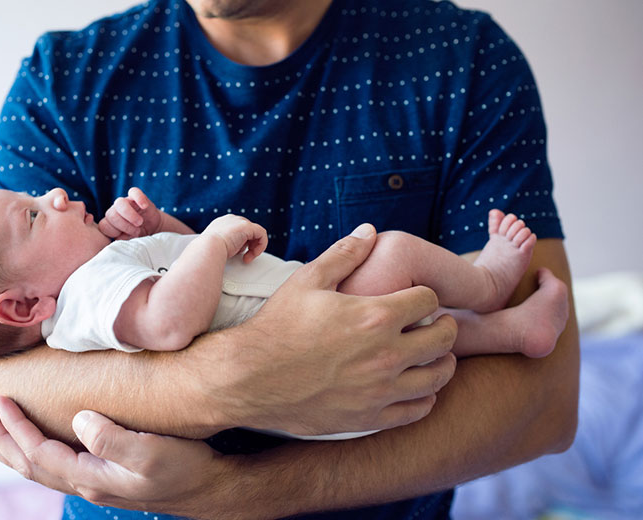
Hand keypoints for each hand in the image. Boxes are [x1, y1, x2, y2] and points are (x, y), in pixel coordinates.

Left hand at [0, 396, 228, 517]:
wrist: (210, 489)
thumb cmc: (185, 469)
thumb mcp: (152, 452)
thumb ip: (112, 438)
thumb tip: (79, 418)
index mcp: (91, 478)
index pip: (40, 453)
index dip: (16, 429)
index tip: (0, 402)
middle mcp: (88, 484)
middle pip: (32, 465)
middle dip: (4, 442)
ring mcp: (98, 483)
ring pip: (43, 469)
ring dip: (16, 450)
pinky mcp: (108, 477)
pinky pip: (59, 466)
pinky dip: (38, 455)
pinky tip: (39, 447)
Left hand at [99, 187, 161, 239]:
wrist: (153, 228)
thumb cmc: (139, 235)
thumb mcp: (130, 241)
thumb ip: (123, 240)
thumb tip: (120, 238)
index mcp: (110, 223)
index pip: (104, 226)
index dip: (115, 233)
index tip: (127, 237)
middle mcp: (115, 211)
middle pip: (110, 215)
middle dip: (124, 225)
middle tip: (137, 231)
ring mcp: (125, 202)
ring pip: (119, 203)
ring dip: (130, 215)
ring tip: (140, 222)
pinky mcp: (136, 196)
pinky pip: (134, 192)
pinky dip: (139, 199)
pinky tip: (144, 207)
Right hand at [203, 214, 267, 262]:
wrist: (208, 248)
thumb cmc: (209, 252)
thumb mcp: (216, 247)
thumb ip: (226, 245)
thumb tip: (233, 251)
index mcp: (221, 224)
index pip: (237, 231)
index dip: (240, 244)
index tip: (237, 255)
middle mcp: (230, 220)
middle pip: (247, 231)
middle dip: (247, 246)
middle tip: (244, 258)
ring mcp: (239, 221)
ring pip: (255, 233)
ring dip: (254, 248)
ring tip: (247, 258)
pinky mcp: (247, 226)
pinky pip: (262, 234)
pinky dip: (261, 245)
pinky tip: (254, 254)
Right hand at [217, 223, 457, 434]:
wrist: (249, 378)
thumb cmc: (277, 326)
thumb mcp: (308, 281)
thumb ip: (344, 253)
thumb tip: (370, 230)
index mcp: (375, 316)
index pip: (429, 300)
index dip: (426, 295)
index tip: (418, 298)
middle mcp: (386, 355)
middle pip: (444, 339)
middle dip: (444, 326)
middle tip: (436, 323)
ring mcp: (380, 390)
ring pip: (438, 377)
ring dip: (442, 362)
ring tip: (432, 355)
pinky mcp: (370, 417)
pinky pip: (418, 409)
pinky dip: (425, 396)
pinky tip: (416, 386)